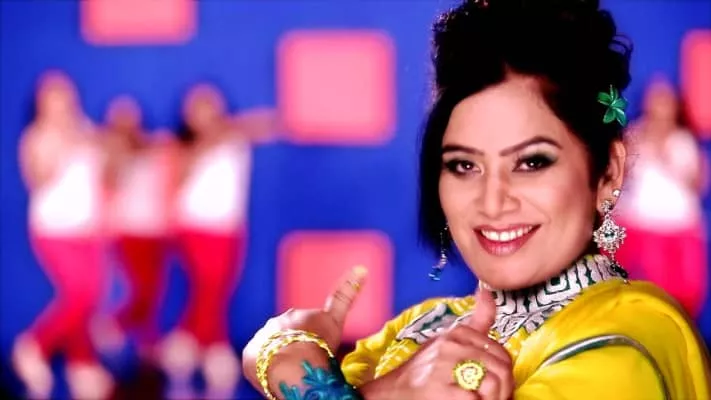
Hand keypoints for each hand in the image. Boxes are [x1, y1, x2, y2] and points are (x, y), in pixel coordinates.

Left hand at [242, 266, 367, 388]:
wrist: (294, 367)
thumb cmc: (319, 346)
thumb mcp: (335, 321)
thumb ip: (345, 296)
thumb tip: (361, 268)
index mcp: (298, 315)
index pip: (304, 321)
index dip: (309, 331)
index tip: (312, 341)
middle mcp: (277, 321)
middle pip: (288, 334)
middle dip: (294, 344)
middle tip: (304, 361)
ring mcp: (262, 336)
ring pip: (271, 346)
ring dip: (279, 354)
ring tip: (290, 370)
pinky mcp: (249, 354)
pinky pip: (256, 359)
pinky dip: (264, 365)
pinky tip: (275, 373)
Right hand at [362, 287, 513, 399]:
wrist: (394, 393)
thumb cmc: (425, 372)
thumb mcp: (449, 341)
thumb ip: (476, 321)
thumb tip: (487, 292)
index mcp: (457, 333)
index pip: (501, 354)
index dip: (503, 373)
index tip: (495, 384)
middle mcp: (450, 345)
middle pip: (500, 369)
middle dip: (501, 389)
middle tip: (488, 397)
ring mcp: (443, 366)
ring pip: (492, 384)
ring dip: (490, 398)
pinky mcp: (439, 389)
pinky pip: (474, 399)